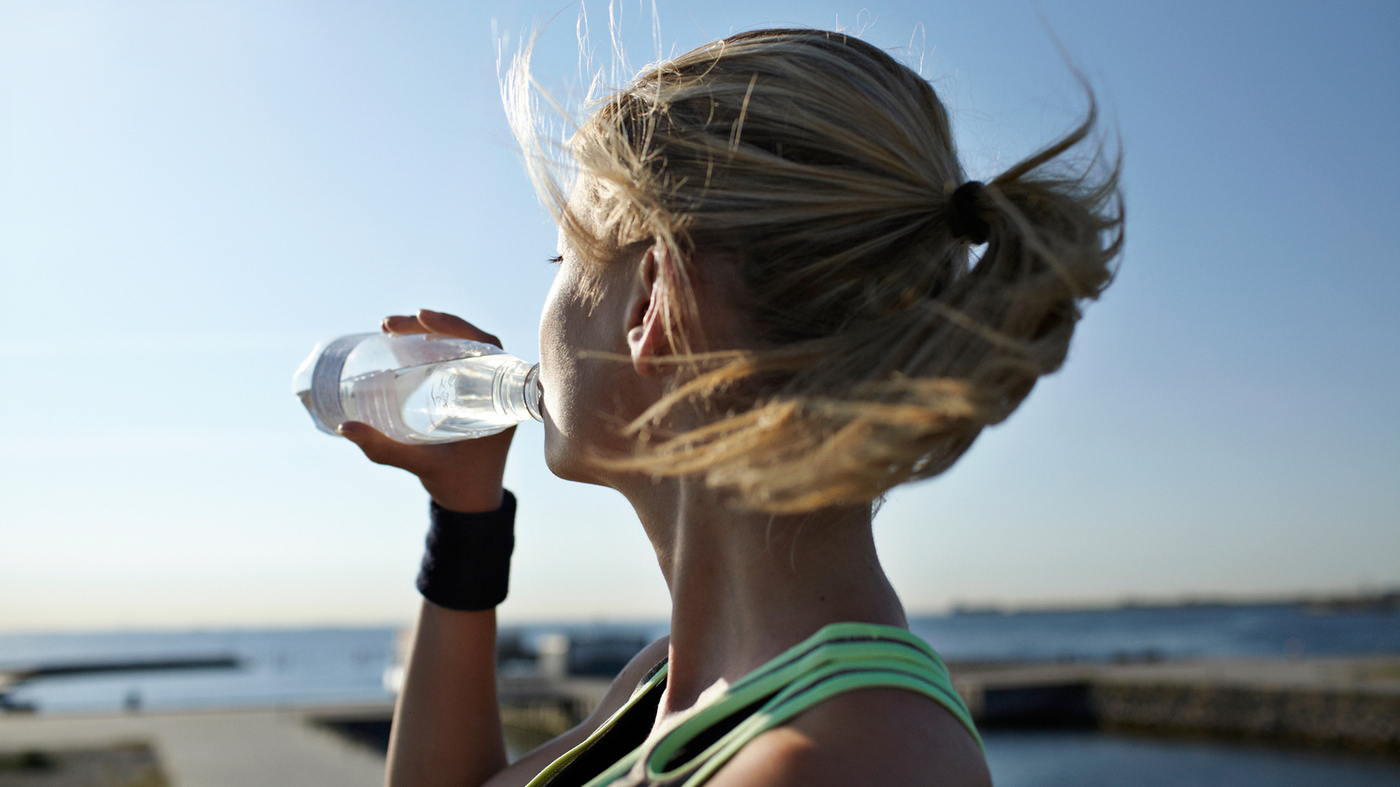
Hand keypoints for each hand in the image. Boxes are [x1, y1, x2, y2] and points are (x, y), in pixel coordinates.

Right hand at [337, 309, 515, 512]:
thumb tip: (345, 428)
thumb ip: (386, 449)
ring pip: (458, 346)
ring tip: (388, 328)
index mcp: (502, 398)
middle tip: (390, 324)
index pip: (486, 345)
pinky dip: (428, 347)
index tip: (422, 316)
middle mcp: (495, 387)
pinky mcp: (465, 391)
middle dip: (431, 324)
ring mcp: (480, 387)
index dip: (456, 325)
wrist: (470, 501)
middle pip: (468, 339)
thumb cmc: (458, 483)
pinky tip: (399, 342)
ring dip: (426, 332)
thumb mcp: (423, 465)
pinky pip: (451, 359)